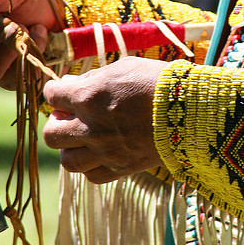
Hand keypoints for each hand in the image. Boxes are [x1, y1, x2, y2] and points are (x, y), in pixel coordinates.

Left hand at [42, 56, 167, 183]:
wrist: (192, 110)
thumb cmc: (159, 82)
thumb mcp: (123, 68)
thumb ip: (93, 78)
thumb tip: (71, 85)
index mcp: (88, 97)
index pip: (52, 96)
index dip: (55, 93)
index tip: (64, 92)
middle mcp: (91, 127)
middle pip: (51, 134)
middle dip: (57, 123)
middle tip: (71, 118)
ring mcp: (105, 152)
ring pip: (67, 161)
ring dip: (70, 149)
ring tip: (83, 140)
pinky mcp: (122, 168)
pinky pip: (92, 176)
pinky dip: (92, 167)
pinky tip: (101, 154)